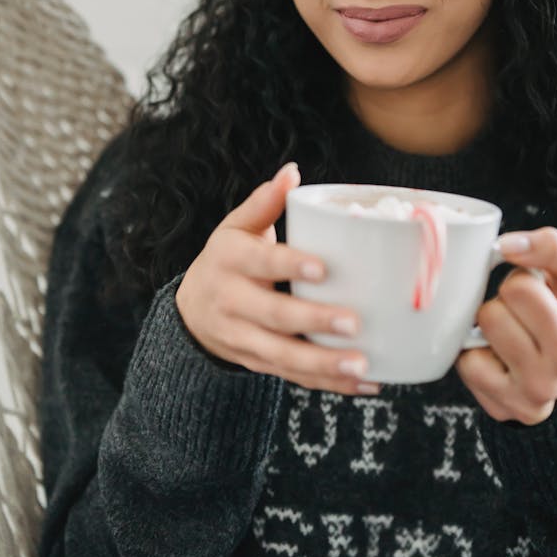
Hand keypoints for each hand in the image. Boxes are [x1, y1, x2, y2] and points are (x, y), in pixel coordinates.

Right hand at [175, 163, 378, 394]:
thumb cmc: (228, 258)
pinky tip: (364, 383)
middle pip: (274, 315)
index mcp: (230, 260)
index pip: (261, 262)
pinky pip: (292, 377)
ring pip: (282, 356)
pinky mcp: (257, 363)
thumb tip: (292, 172)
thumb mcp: (236, 227)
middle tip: (354, 323)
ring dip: (323, 363)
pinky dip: (327, 384)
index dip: (290, 265)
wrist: (192, 310)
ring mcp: (242, 338)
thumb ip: (265, 202)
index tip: (322, 268)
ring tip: (362, 366)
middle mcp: (232, 302)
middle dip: (314, 321)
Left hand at [455, 227, 556, 425]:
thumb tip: (505, 245)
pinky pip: (463, 364)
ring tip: (514, 329)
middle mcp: (549, 381)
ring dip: (488, 326)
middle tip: (524, 312)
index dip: (522, 279)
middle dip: (503, 303)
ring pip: (473, 338)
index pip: (518, 289)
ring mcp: (523, 400)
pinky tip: (500, 351)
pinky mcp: (499, 409)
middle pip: (490, 315)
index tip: (538, 289)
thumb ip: (551, 247)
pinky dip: (476, 351)